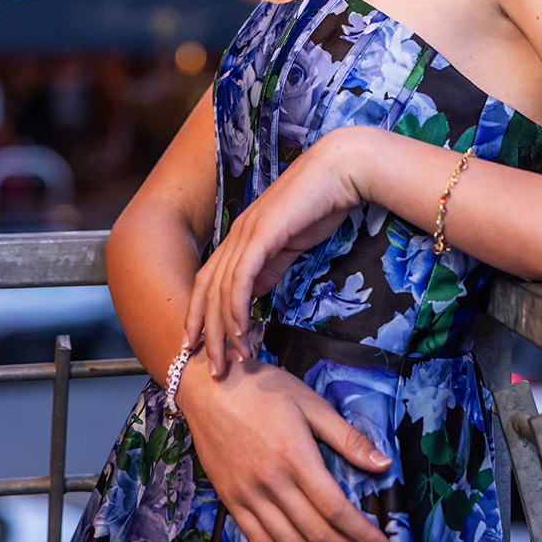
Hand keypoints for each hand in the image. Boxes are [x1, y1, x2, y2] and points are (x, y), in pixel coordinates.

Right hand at [177, 349, 393, 541]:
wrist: (209, 388)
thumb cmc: (264, 388)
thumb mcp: (311, 403)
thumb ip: (348, 438)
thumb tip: (384, 465)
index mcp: (296, 456)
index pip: (336, 509)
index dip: (363, 535)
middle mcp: (271, 482)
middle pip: (317, 533)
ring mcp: (247, 495)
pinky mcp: (230, 501)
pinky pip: (260, 541)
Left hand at [184, 127, 363, 374]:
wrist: (341, 171)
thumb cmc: (323, 204)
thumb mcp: (290, 244)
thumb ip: (270, 267)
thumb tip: (255, 295)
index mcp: (241, 236)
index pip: (208, 282)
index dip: (199, 315)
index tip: (199, 349)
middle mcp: (236, 234)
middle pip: (206, 291)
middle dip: (205, 333)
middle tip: (211, 370)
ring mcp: (246, 233)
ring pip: (221, 291)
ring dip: (225, 331)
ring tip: (233, 361)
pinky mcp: (262, 235)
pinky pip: (242, 280)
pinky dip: (239, 309)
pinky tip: (243, 333)